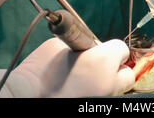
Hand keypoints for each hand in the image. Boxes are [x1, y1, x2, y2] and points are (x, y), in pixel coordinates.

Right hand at [11, 38, 134, 96]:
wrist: (25, 96)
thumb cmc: (40, 68)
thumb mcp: (60, 46)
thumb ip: (81, 45)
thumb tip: (90, 48)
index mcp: (103, 61)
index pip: (122, 49)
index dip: (109, 48)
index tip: (98, 49)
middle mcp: (109, 83)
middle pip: (128, 74)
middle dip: (116, 68)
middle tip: (98, 66)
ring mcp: (104, 99)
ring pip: (118, 89)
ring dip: (108, 82)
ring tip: (88, 80)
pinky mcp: (95, 108)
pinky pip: (104, 97)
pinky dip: (97, 93)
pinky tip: (82, 90)